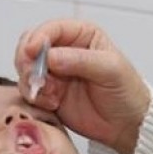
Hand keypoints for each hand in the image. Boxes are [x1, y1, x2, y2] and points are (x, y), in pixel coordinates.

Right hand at [15, 19, 150, 153]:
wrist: (127, 125)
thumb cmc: (126, 92)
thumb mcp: (110, 69)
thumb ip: (80, 60)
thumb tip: (50, 56)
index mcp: (81, 35)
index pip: (51, 29)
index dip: (37, 38)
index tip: (31, 51)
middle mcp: (63, 51)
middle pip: (29, 46)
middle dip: (27, 60)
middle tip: (34, 76)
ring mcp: (54, 73)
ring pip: (25, 69)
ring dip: (30, 81)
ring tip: (50, 95)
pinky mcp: (48, 94)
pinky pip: (29, 90)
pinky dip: (34, 97)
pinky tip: (52, 104)